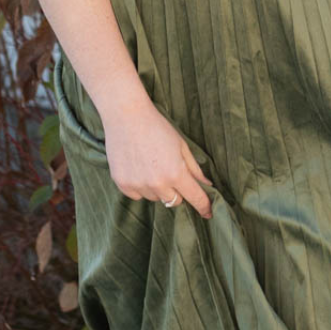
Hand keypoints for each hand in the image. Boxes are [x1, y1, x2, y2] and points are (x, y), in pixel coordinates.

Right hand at [100, 96, 213, 218]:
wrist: (126, 116)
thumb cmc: (157, 127)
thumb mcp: (181, 146)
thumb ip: (194, 169)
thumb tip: (207, 185)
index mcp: (176, 173)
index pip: (195, 198)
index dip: (204, 206)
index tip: (208, 213)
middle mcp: (157, 184)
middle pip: (174, 201)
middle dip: (177, 190)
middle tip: (170, 171)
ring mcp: (138, 185)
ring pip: (155, 198)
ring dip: (157, 188)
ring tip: (150, 165)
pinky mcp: (122, 184)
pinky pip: (137, 195)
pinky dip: (140, 186)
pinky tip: (137, 167)